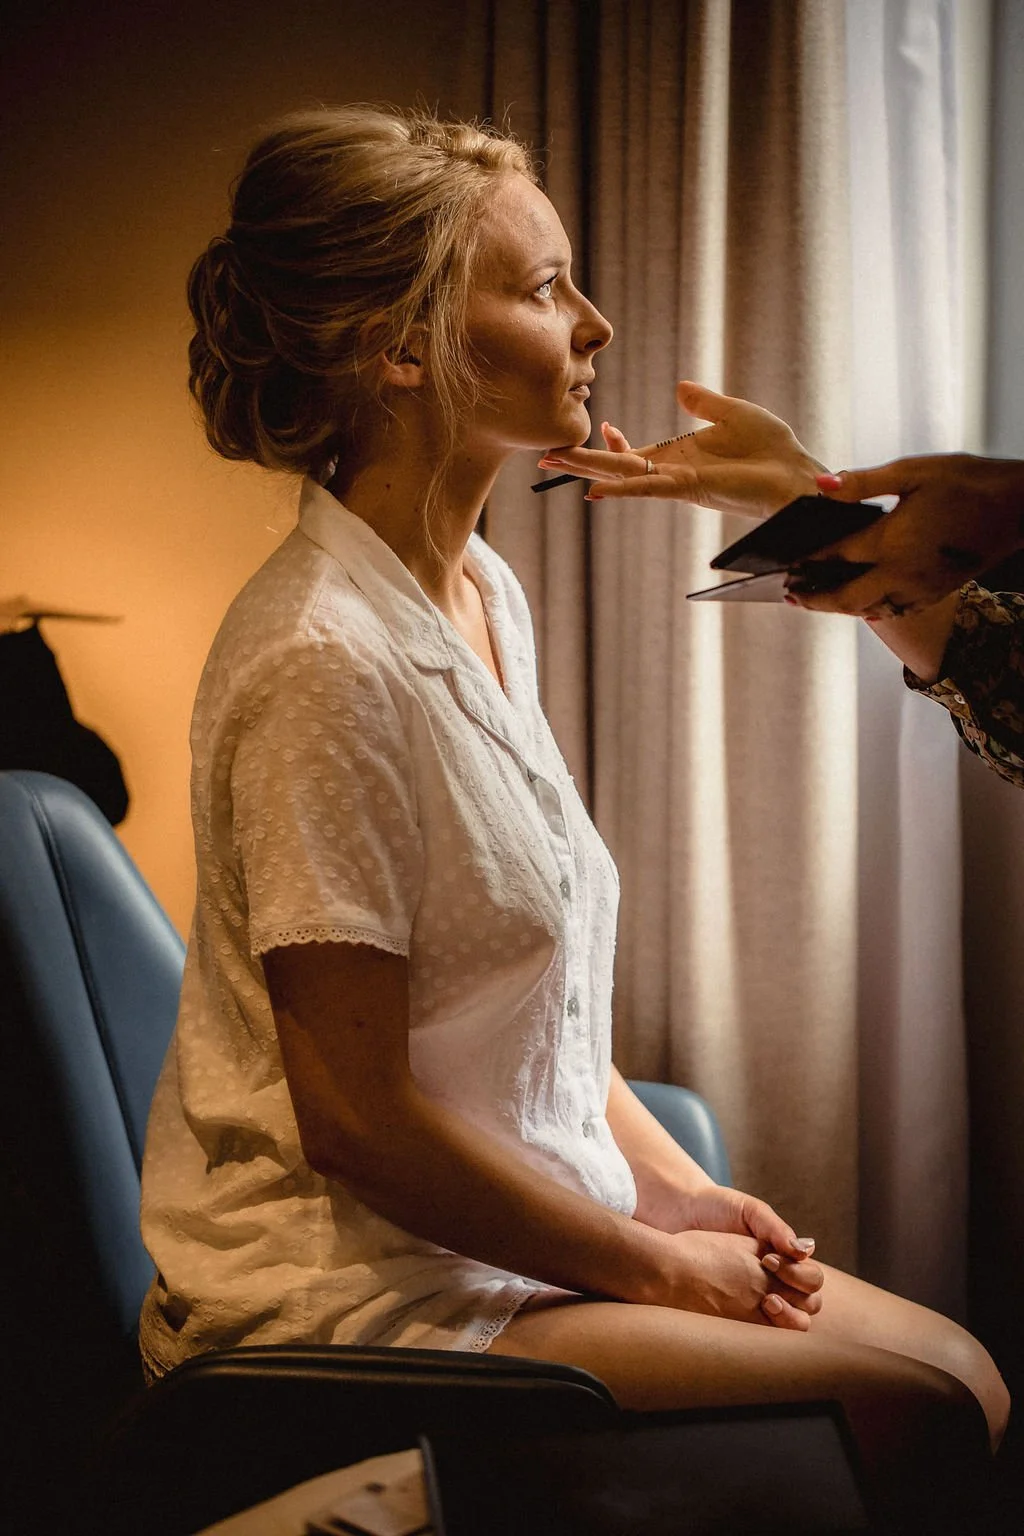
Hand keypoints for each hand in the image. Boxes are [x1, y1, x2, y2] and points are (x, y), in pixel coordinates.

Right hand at [537, 381, 821, 516]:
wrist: (799, 476)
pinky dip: (623, 489)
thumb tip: (679, 388)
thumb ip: (703, 403)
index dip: (615, 442)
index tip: (603, 424)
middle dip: (582, 460)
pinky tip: (597, 490)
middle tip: (545, 455)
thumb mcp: (733, 414)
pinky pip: (648, 488)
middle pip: (618, 466)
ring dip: (589, 470)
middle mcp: (674, 474)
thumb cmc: (774, 451)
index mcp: (681, 458)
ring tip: (554, 463)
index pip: (636, 453)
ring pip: (623, 476)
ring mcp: (679, 483)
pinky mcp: (691, 489)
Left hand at [670, 1185, 823, 1328]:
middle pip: (810, 1303)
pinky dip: (764, 1327)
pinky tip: (747, 1317)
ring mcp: (758, 1295)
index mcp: (784, 1255)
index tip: (768, 1261)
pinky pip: (761, 1327)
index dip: (799, 1275)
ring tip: (765, 1303)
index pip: (812, 1278)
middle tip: (769, 1288)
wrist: (680, 1214)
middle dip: (797, 1297)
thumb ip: (776, 1228)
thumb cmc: (717, 1208)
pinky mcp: (738, 1309)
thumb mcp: (748, 1211)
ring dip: (788, 1317)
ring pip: (792, 1321)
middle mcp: (776, 1278)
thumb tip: (805, 1251)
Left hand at [785, 454, 1023, 616]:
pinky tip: (862, 601)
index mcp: (892, 541)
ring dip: (841, 607)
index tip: (782, 564)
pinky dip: (872, 608)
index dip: (805, 562)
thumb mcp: (913, 471)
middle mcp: (902, 574)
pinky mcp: (936, 593)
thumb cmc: (967, 481)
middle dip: (814, 599)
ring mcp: (920, 589)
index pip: (835, 557)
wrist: (1019, 507)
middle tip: (789, 595)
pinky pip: (895, 610)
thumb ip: (863, 483)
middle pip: (846, 598)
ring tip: (817, 599)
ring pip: (869, 609)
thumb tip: (821, 487)